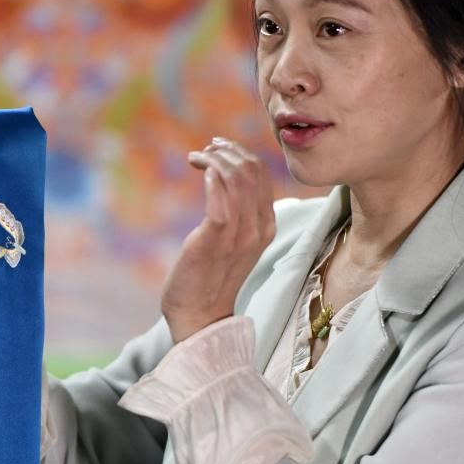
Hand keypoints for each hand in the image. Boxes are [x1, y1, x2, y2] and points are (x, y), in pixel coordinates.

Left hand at [161, 137, 275, 343]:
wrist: (200, 315)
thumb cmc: (210, 276)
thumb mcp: (233, 241)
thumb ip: (237, 214)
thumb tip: (225, 181)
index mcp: (266, 226)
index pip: (262, 176)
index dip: (241, 154)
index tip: (218, 148)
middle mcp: (258, 229)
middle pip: (251, 172)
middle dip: (228, 151)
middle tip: (206, 149)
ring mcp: (238, 235)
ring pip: (236, 180)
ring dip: (215, 159)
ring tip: (197, 156)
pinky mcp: (214, 241)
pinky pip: (219, 200)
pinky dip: (211, 176)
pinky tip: (200, 168)